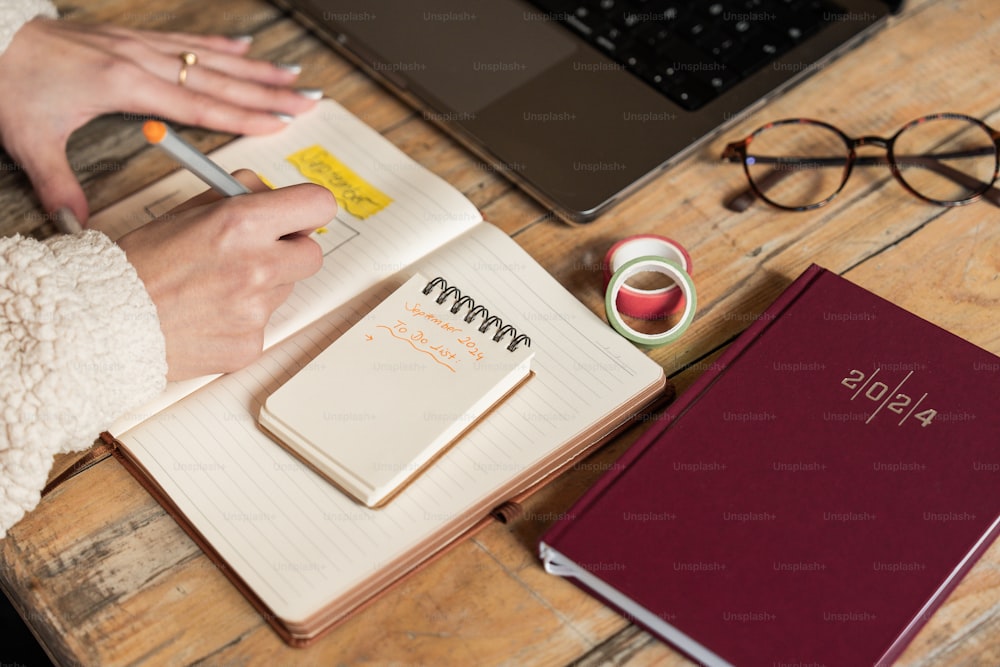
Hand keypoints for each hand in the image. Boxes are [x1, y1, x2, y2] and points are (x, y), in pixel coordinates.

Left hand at [0, 18, 319, 223]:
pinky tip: (244, 45)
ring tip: (290, 74)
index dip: (244, 115)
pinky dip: (219, 45)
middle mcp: (139, 61)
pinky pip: (186, 40)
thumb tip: (76, 226)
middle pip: (218, 80)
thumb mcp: (28, 138)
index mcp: (125, 86)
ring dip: (254, 67)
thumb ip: (57, 184)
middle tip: (306, 98)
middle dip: (267, 91)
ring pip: (210, 58)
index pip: (199, 106)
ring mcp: (137, 46)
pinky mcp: (130, 38)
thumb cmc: (7, 81)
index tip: (281, 123)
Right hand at [117, 171, 335, 380]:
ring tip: (215, 286)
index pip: (318, 205)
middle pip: (312, 253)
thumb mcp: (187, 211)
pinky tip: (209, 314)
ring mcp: (256, 310)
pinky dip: (243, 318)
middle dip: (290, 250)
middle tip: (257, 251)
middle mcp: (257, 266)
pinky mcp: (250, 344)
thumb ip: (239, 199)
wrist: (107, 321)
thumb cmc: (142, 263)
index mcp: (242, 223)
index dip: (309, 210)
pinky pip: (263, 323)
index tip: (299, 216)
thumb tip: (276, 197)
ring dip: (264, 284)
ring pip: (285, 289)